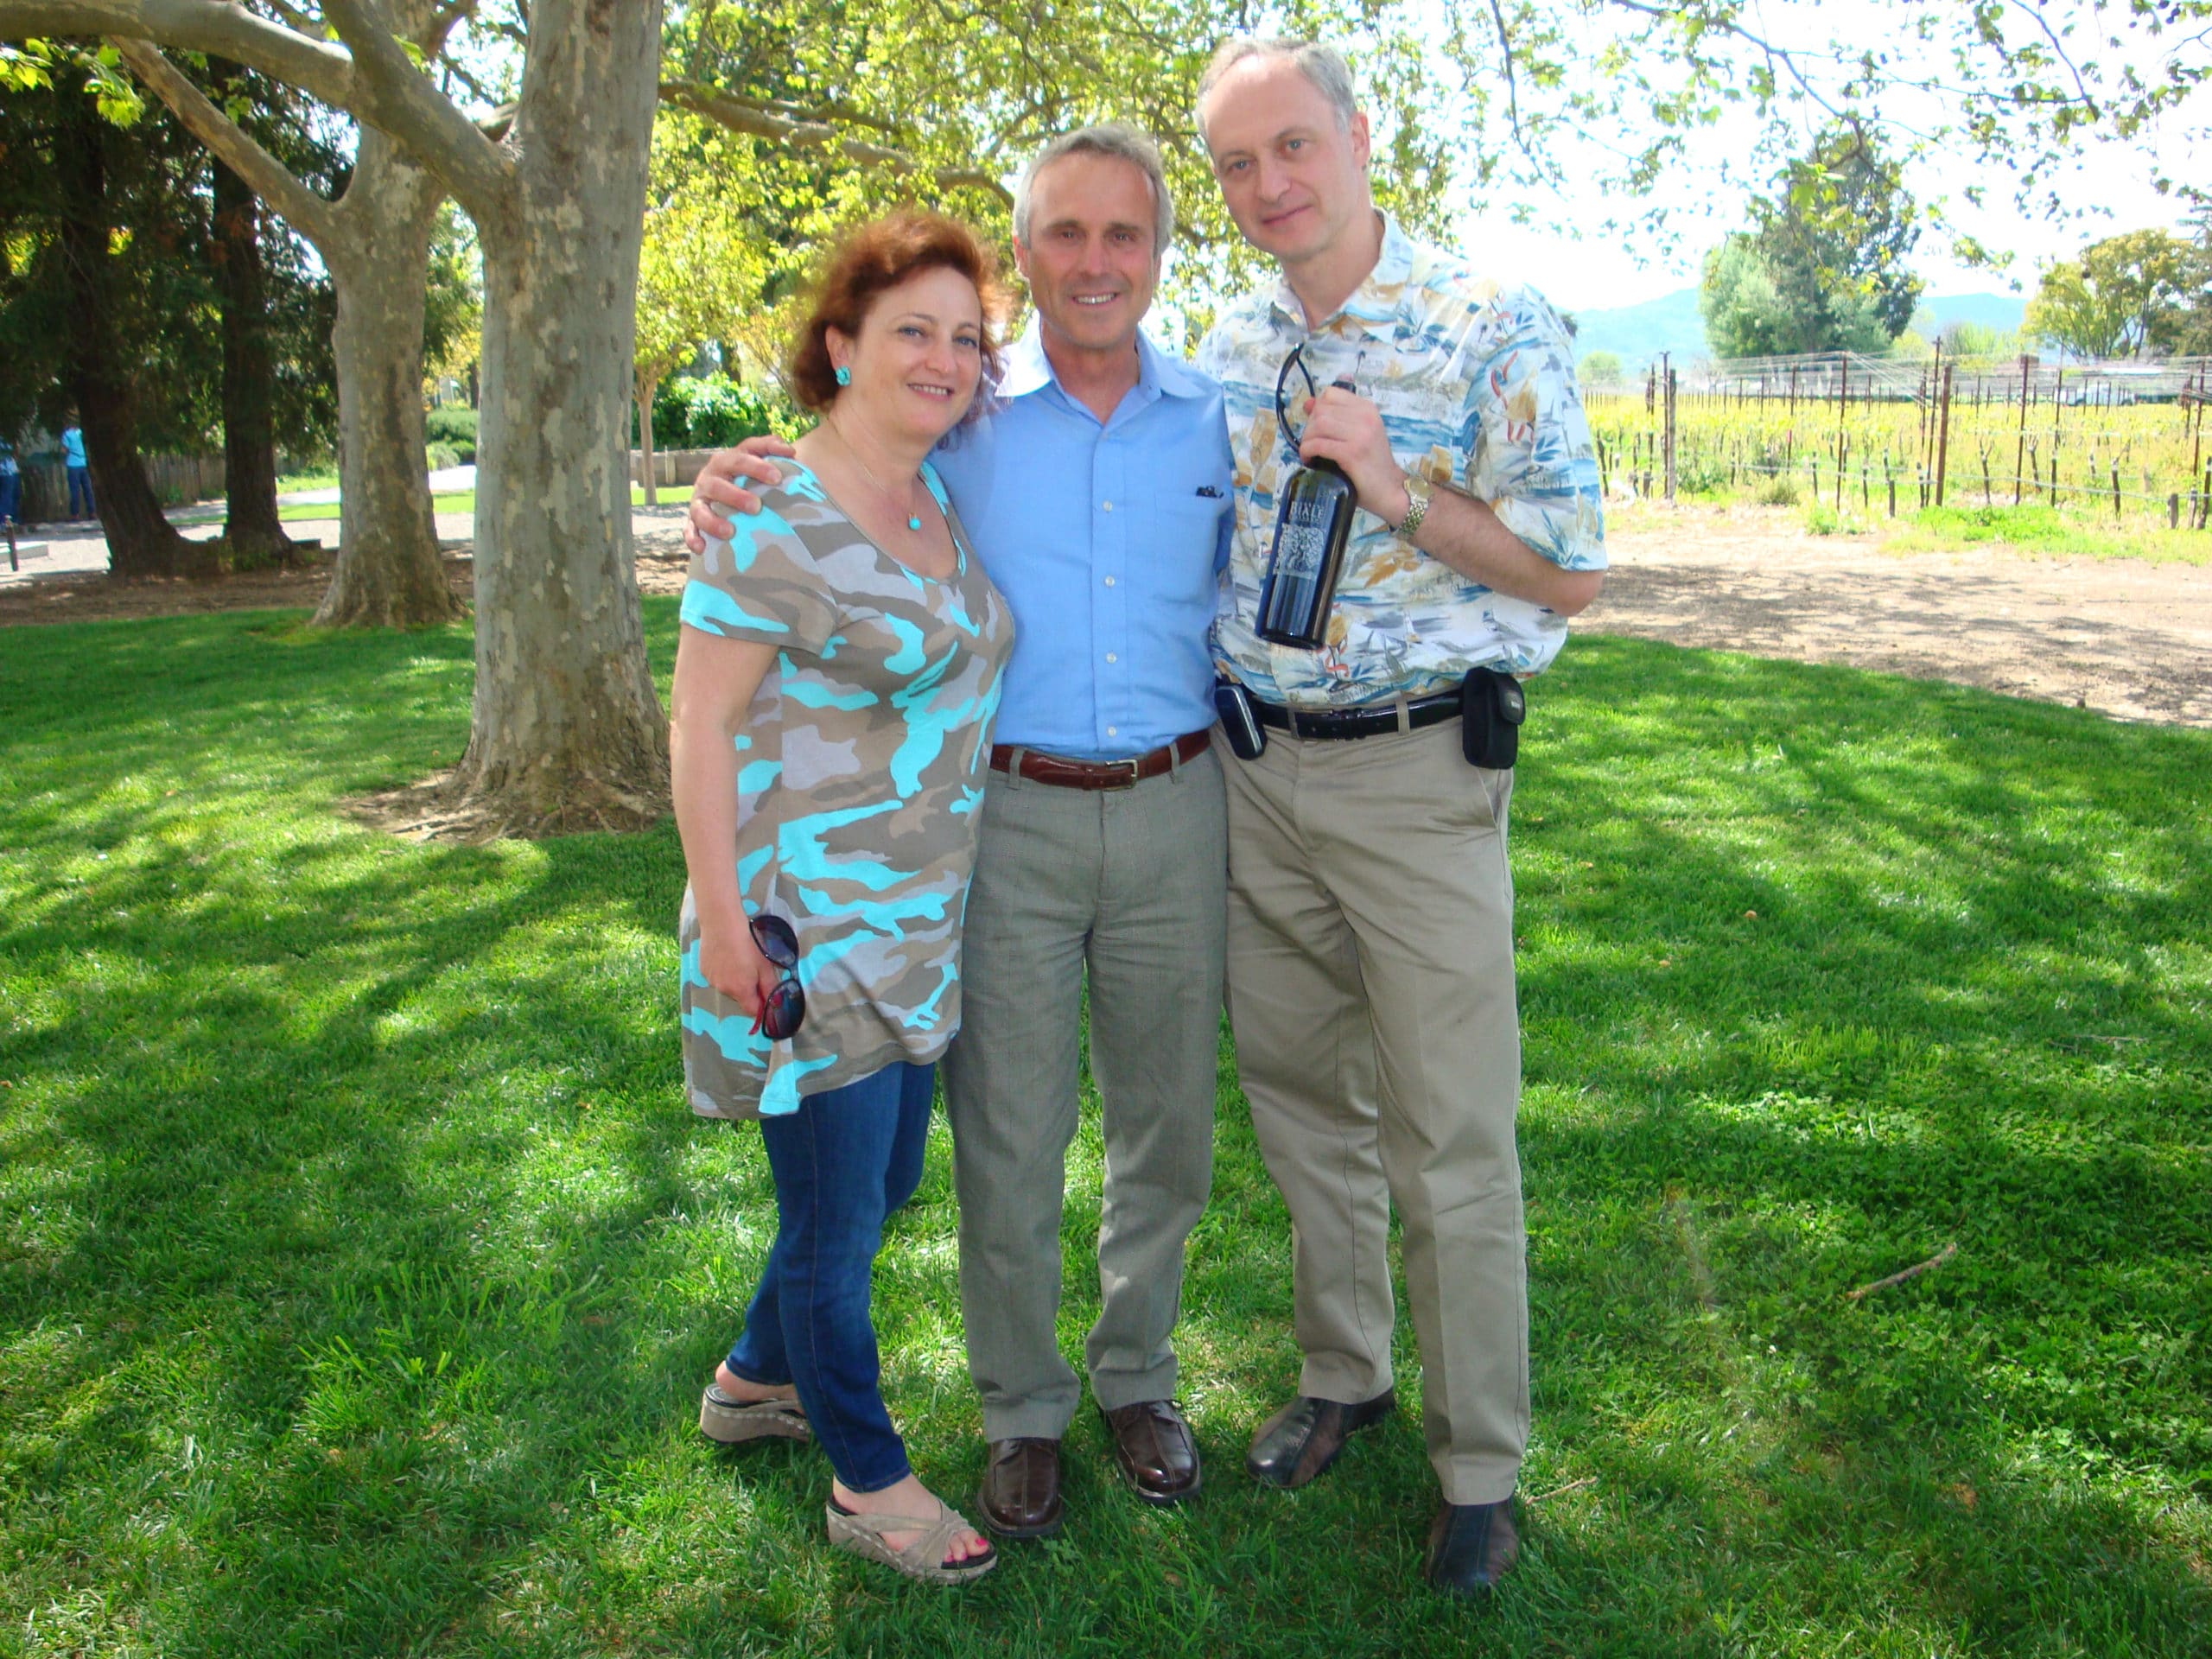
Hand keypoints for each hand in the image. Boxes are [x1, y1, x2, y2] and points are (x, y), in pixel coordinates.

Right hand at [684, 436, 798, 553]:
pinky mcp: (693, 520)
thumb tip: (789, 451)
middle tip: (756, 507)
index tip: (777, 477)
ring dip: (713, 521)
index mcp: (725, 462)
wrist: (726, 487)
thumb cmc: (748, 473)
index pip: (739, 460)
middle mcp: (708, 479)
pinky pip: (689, 530)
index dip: (757, 467)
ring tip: (730, 532)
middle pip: (717, 486)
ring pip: (700, 510)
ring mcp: (699, 500)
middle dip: (735, 496)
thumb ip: (771, 448)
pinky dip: (692, 539)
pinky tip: (702, 548)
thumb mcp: (757, 456)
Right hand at [697, 919, 783, 1023]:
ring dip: (734, 980)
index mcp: (741, 990)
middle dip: (748, 989)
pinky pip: (717, 977)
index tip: (766, 994)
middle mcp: (724, 990)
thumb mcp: (765, 965)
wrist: (721, 923)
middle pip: (740, 998)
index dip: (762, 1005)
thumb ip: (771, 987)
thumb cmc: (747, 943)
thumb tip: (776, 1004)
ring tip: (738, 959)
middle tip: (753, 969)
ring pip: (727, 987)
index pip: (752, 1011)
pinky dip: (723, 972)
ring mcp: (711, 980)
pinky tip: (726, 955)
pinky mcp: (703, 970)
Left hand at [1297, 386, 1409, 525]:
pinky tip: (1310, 460)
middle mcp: (1366, 417)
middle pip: (1321, 409)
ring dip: (1306, 440)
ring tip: (1310, 453)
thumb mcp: (1357, 435)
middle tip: (1310, 444)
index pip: (1330, 394)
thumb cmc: (1371, 464)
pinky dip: (1308, 451)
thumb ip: (1335, 418)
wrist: (1390, 490)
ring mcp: (1360, 434)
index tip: (1316, 427)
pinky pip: (1319, 444)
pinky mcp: (1352, 453)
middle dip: (1308, 427)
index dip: (1316, 409)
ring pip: (1317, 425)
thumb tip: (1307, 403)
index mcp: (1367, 409)